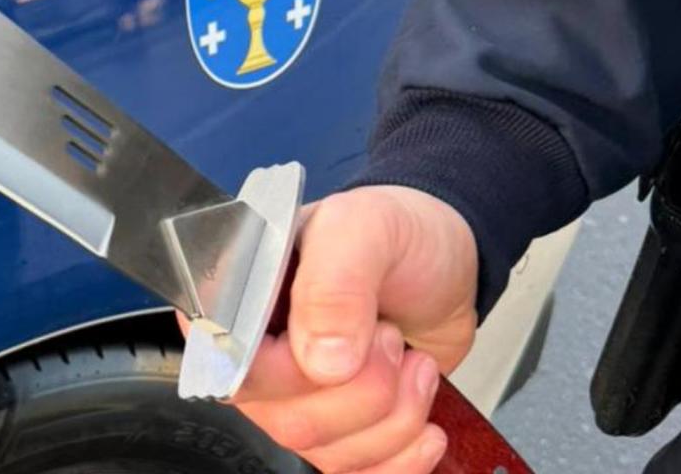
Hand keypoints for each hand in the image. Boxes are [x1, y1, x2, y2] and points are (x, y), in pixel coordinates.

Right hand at [199, 185, 479, 471]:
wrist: (447, 261)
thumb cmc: (395, 231)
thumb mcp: (364, 229)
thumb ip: (334, 284)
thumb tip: (320, 362)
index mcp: (236, 300)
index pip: (233, 366)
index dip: (293, 370)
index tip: (354, 342)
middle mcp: (252, 356)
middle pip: (287, 419)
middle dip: (365, 390)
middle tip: (390, 338)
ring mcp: (292, 398)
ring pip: (325, 451)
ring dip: (394, 418)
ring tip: (412, 363)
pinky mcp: (337, 429)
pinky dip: (401, 460)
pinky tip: (425, 425)